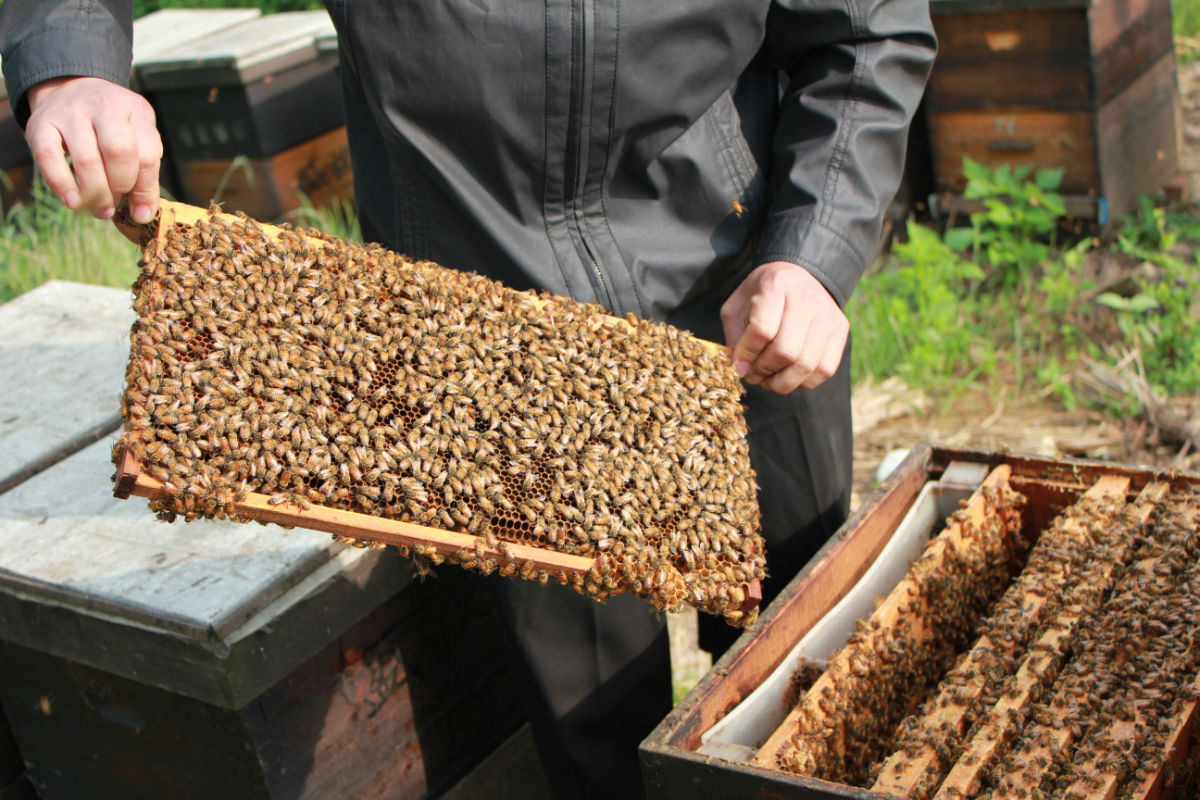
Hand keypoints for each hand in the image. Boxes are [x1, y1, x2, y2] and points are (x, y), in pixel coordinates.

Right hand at [26, 76, 161, 224]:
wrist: (70, 89)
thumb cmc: (113, 127)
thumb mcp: (138, 140)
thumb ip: (145, 176)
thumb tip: (142, 215)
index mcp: (136, 109)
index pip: (148, 153)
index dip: (145, 188)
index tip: (140, 211)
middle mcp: (104, 105)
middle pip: (118, 151)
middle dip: (120, 185)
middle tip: (116, 202)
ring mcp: (70, 112)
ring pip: (86, 159)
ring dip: (95, 194)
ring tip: (99, 208)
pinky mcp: (41, 124)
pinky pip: (49, 158)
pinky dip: (62, 185)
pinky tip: (73, 201)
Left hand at [720, 261, 848, 393]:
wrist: (796, 276)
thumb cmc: (761, 296)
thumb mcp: (737, 308)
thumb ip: (735, 337)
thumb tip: (742, 370)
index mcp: (776, 285)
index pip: (762, 331)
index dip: (747, 355)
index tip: (739, 365)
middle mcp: (806, 298)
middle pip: (786, 352)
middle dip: (764, 371)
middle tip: (754, 375)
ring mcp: (827, 314)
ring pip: (806, 365)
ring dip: (782, 382)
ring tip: (769, 380)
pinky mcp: (840, 329)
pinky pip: (825, 369)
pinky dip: (804, 382)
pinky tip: (790, 375)